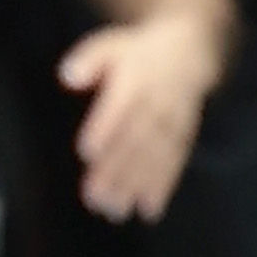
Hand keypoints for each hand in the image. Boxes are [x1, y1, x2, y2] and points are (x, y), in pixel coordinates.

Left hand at [56, 10, 225, 222]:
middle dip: (116, 170)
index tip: (87, 152)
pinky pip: (175, 165)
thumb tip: (67, 76)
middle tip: (96, 197)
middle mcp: (156, 106)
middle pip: (135, 141)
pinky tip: (148, 211)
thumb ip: (87, 61)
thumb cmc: (136, 54)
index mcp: (135, 81)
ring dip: (136, 186)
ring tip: (115, 211)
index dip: (104, 128)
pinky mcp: (183, 139)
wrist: (189, 53)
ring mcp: (172, 125)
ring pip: (154, 158)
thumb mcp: (109, 45)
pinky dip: (163, 189)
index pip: (119, 107)